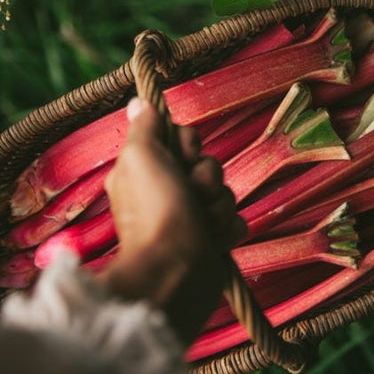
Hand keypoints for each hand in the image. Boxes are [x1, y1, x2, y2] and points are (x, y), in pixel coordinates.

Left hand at [100, 98, 245, 345]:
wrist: (176, 270)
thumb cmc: (155, 211)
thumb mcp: (141, 156)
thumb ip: (144, 127)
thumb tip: (138, 103)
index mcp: (146, 171)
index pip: (183, 139)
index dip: (190, 145)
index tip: (184, 157)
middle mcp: (167, 193)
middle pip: (208, 164)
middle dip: (208, 178)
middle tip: (194, 193)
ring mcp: (190, 218)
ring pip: (224, 192)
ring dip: (219, 205)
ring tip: (204, 222)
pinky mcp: (211, 241)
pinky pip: (235, 221)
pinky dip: (228, 229)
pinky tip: (215, 239)